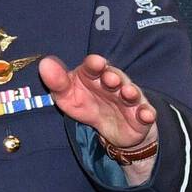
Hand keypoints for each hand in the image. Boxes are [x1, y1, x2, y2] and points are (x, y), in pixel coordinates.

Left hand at [38, 53, 157, 150]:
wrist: (113, 129)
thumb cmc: (88, 105)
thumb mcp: (67, 97)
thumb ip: (57, 82)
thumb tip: (44, 63)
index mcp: (95, 76)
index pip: (94, 67)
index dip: (94, 64)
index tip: (94, 62)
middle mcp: (115, 84)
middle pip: (115, 77)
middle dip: (113, 76)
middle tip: (109, 78)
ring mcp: (129, 100)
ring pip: (132, 94)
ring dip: (130, 92)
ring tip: (128, 92)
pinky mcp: (141, 116)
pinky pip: (145, 114)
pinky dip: (146, 114)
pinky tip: (145, 114)